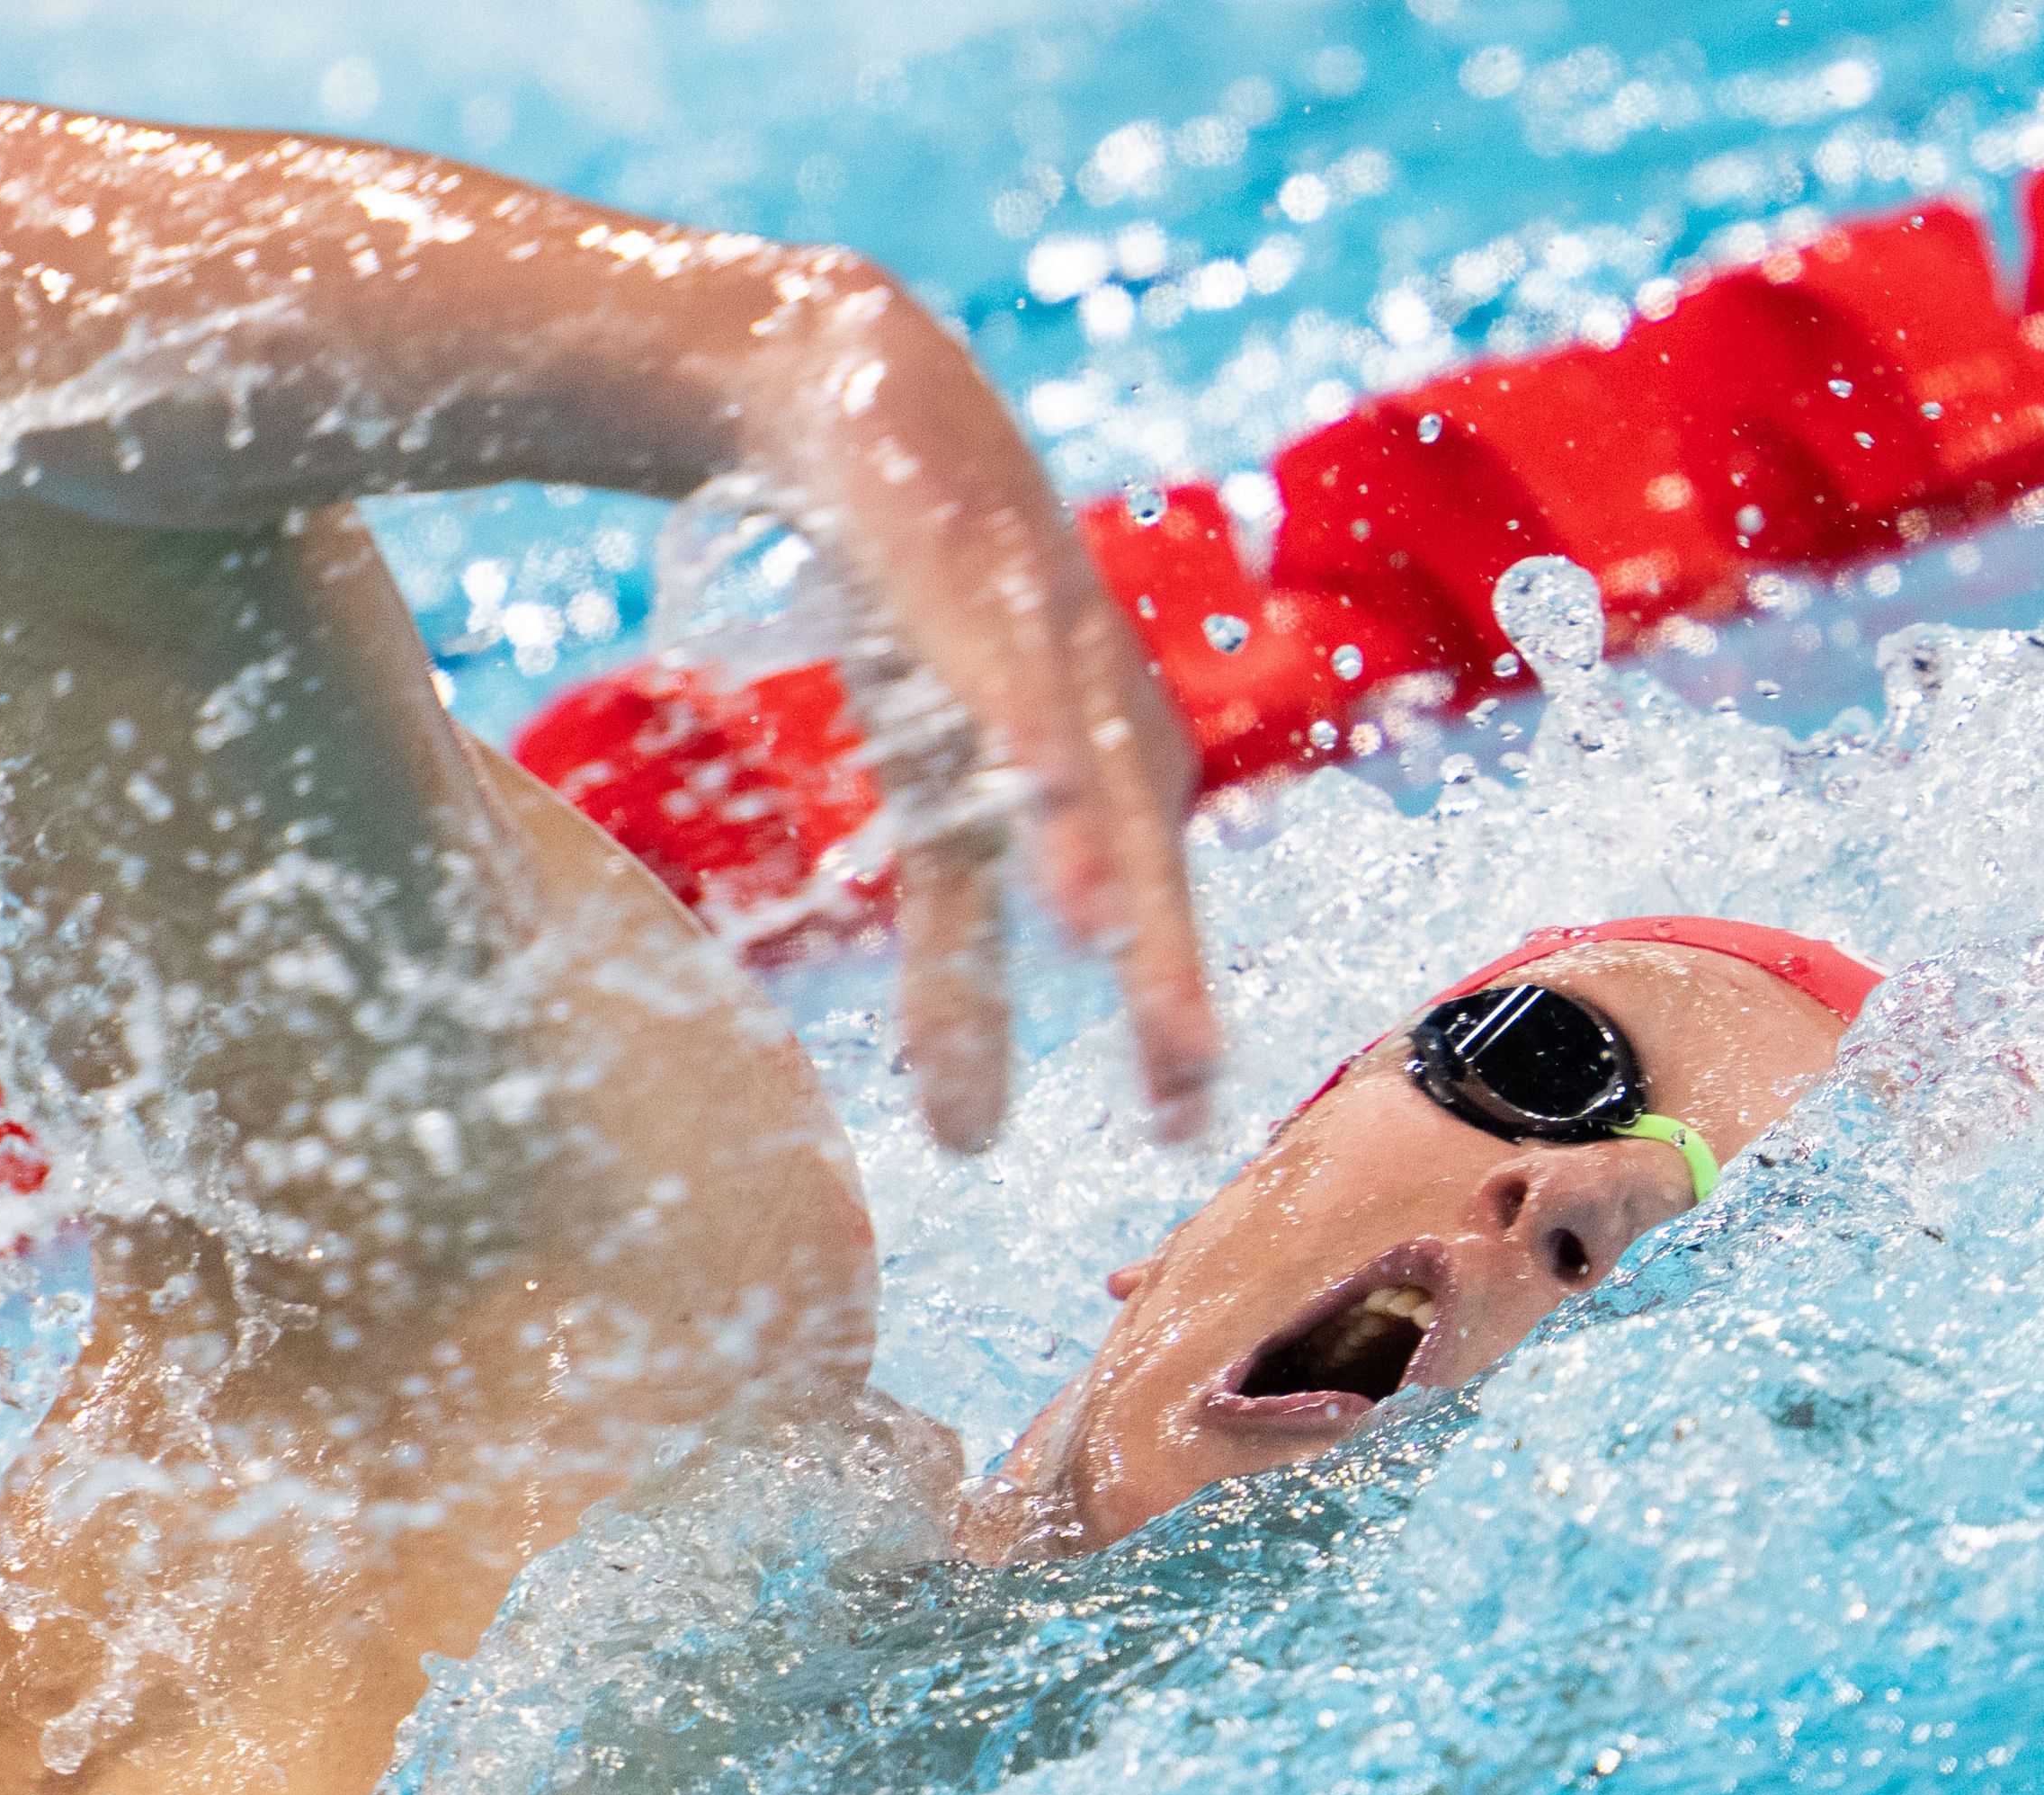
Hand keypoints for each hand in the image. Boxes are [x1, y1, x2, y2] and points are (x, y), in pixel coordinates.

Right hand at [743, 276, 1220, 1151]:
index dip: (1171, 1018)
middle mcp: (1101, 701)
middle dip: (1165, 965)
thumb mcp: (939, 809)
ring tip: (1104, 941)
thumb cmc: (924, 621)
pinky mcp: (959, 553)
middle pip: (1143, 849)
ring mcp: (1037, 623)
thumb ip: (959, 969)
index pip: (1159, 916)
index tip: (1183, 1135)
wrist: (856, 402)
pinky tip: (1027, 773)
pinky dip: (1013, 710)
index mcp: (1117, 768)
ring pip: (1074, 748)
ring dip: (1089, 842)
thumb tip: (969, 1142)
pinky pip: (987, 643)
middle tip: (1187, 1079)